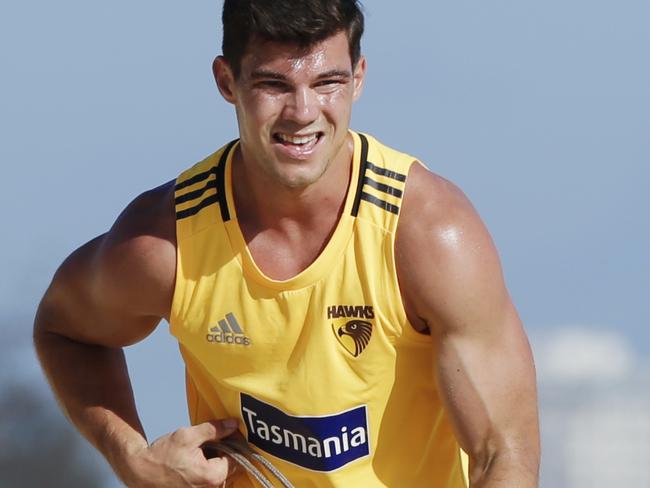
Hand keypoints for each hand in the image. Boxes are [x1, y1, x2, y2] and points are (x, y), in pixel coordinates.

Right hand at [124, 419, 239, 486]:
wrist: (139, 473)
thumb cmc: (161, 456)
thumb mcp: (188, 437)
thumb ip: (214, 430)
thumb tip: (233, 424)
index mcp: (213, 477)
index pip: (237, 457)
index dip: (234, 441)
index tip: (229, 430)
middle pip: (230, 467)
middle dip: (225, 451)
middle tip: (213, 439)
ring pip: (220, 474)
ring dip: (216, 460)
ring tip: (201, 450)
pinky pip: (210, 481)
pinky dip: (207, 469)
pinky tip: (196, 460)